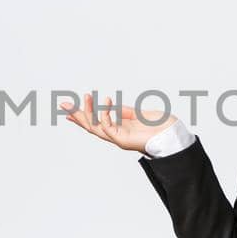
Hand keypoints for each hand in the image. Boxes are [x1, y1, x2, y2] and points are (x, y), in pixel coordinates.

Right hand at [60, 92, 178, 153]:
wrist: (173, 135)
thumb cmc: (161, 127)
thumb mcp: (139, 114)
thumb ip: (125, 112)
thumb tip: (111, 106)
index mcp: (120, 129)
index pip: (97, 122)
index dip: (83, 116)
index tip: (69, 110)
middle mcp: (117, 135)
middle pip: (91, 126)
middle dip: (77, 115)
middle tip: (63, 105)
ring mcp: (119, 138)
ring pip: (95, 127)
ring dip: (87, 113)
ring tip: (84, 97)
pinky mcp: (123, 139)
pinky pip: (108, 127)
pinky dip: (105, 114)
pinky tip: (105, 101)